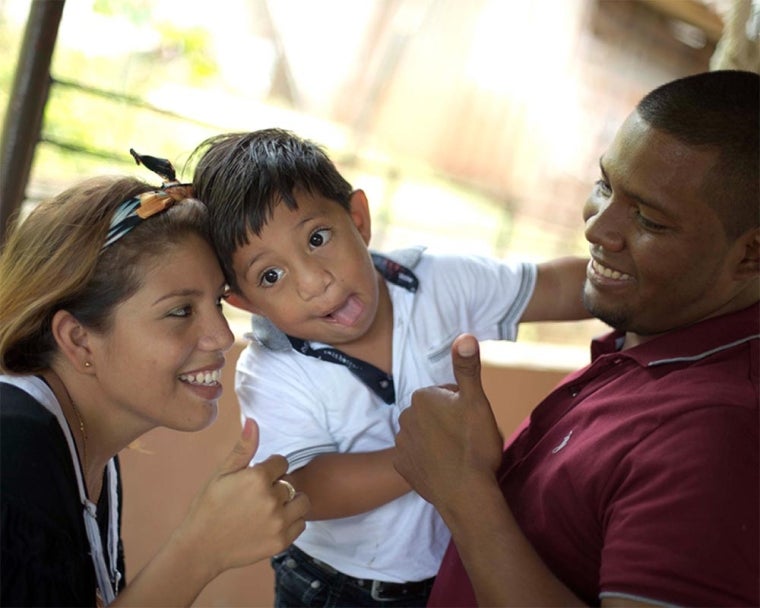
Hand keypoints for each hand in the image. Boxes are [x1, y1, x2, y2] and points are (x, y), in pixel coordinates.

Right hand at [175, 418, 309, 577]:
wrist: (201, 548)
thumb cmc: (208, 508)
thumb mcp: (221, 474)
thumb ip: (243, 448)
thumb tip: (253, 421)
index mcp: (257, 478)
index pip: (282, 462)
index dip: (269, 469)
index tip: (256, 479)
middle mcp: (272, 499)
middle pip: (290, 482)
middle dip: (277, 486)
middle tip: (257, 498)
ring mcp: (278, 522)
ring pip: (302, 502)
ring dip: (291, 502)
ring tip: (271, 508)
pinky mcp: (282, 541)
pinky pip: (301, 524)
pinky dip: (291, 522)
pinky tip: (273, 523)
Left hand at [393, 334, 502, 508]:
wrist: (465, 494)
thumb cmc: (474, 445)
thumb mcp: (477, 401)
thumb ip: (467, 368)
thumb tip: (464, 336)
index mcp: (422, 397)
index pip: (448, 394)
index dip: (464, 406)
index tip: (473, 422)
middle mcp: (405, 416)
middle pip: (434, 414)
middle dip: (449, 422)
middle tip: (467, 439)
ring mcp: (401, 443)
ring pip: (425, 434)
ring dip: (438, 441)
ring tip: (457, 455)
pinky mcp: (401, 467)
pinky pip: (416, 456)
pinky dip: (428, 460)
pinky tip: (443, 468)